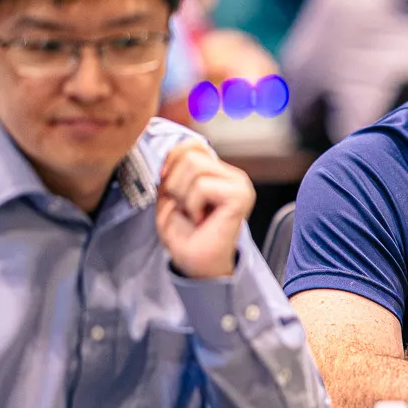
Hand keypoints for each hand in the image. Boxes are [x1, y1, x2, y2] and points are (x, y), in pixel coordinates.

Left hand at [156, 141, 254, 278]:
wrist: (196, 263)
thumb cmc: (185, 234)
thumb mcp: (169, 195)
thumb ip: (171, 170)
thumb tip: (168, 150)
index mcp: (218, 172)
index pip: (192, 144)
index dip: (171, 161)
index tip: (167, 187)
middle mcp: (232, 175)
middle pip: (190, 153)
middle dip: (175, 183)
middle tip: (185, 208)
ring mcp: (239, 184)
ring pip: (194, 166)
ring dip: (183, 196)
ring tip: (193, 214)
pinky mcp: (240, 195)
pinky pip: (202, 186)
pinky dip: (192, 205)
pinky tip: (201, 220)